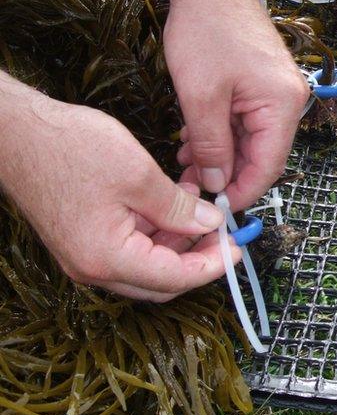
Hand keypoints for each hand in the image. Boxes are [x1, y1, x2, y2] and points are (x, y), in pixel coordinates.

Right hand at [0, 94, 240, 301]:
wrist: (14, 133)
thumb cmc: (68, 148)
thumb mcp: (139, 175)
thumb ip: (179, 207)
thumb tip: (210, 224)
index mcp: (107, 257)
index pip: (174, 278)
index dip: (213, 265)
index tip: (236, 247)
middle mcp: (93, 267)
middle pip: (161, 281)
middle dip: (198, 258)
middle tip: (224, 231)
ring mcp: (84, 256)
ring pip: (147, 265)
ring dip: (178, 242)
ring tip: (201, 206)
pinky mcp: (82, 240)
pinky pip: (129, 248)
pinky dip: (157, 232)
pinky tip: (174, 202)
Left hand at [165, 0, 309, 211]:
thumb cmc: (207, 31)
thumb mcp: (201, 95)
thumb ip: (211, 144)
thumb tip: (216, 181)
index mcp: (282, 105)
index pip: (268, 165)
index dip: (242, 190)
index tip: (215, 206)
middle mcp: (289, 101)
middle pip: (262, 154)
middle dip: (226, 171)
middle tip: (191, 181)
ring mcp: (278, 91)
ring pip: (251, 139)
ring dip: (220, 152)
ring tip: (185, 157)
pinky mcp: (264, 84)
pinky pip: (247, 120)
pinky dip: (222, 132)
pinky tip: (194, 136)